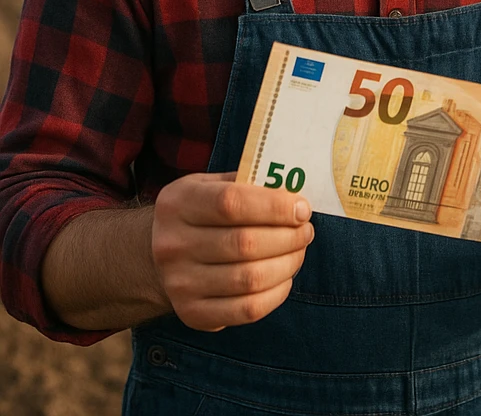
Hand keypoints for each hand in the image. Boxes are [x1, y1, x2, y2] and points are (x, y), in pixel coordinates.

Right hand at [151, 171, 313, 330]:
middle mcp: (173, 245)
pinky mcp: (193, 314)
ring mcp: (180, 284)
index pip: (231, 203)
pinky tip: (285, 276)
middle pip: (245, 243)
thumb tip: (294, 193)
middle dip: (288, 237)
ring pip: (250, 278)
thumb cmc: (200, 213)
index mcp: (178, 203)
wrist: (156, 258)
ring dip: (288, 263)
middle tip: (306, 230)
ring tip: (299, 250)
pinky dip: (277, 293)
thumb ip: (249, 183)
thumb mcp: (211, 185)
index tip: (302, 209)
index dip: (274, 206)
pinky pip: (248, 309)